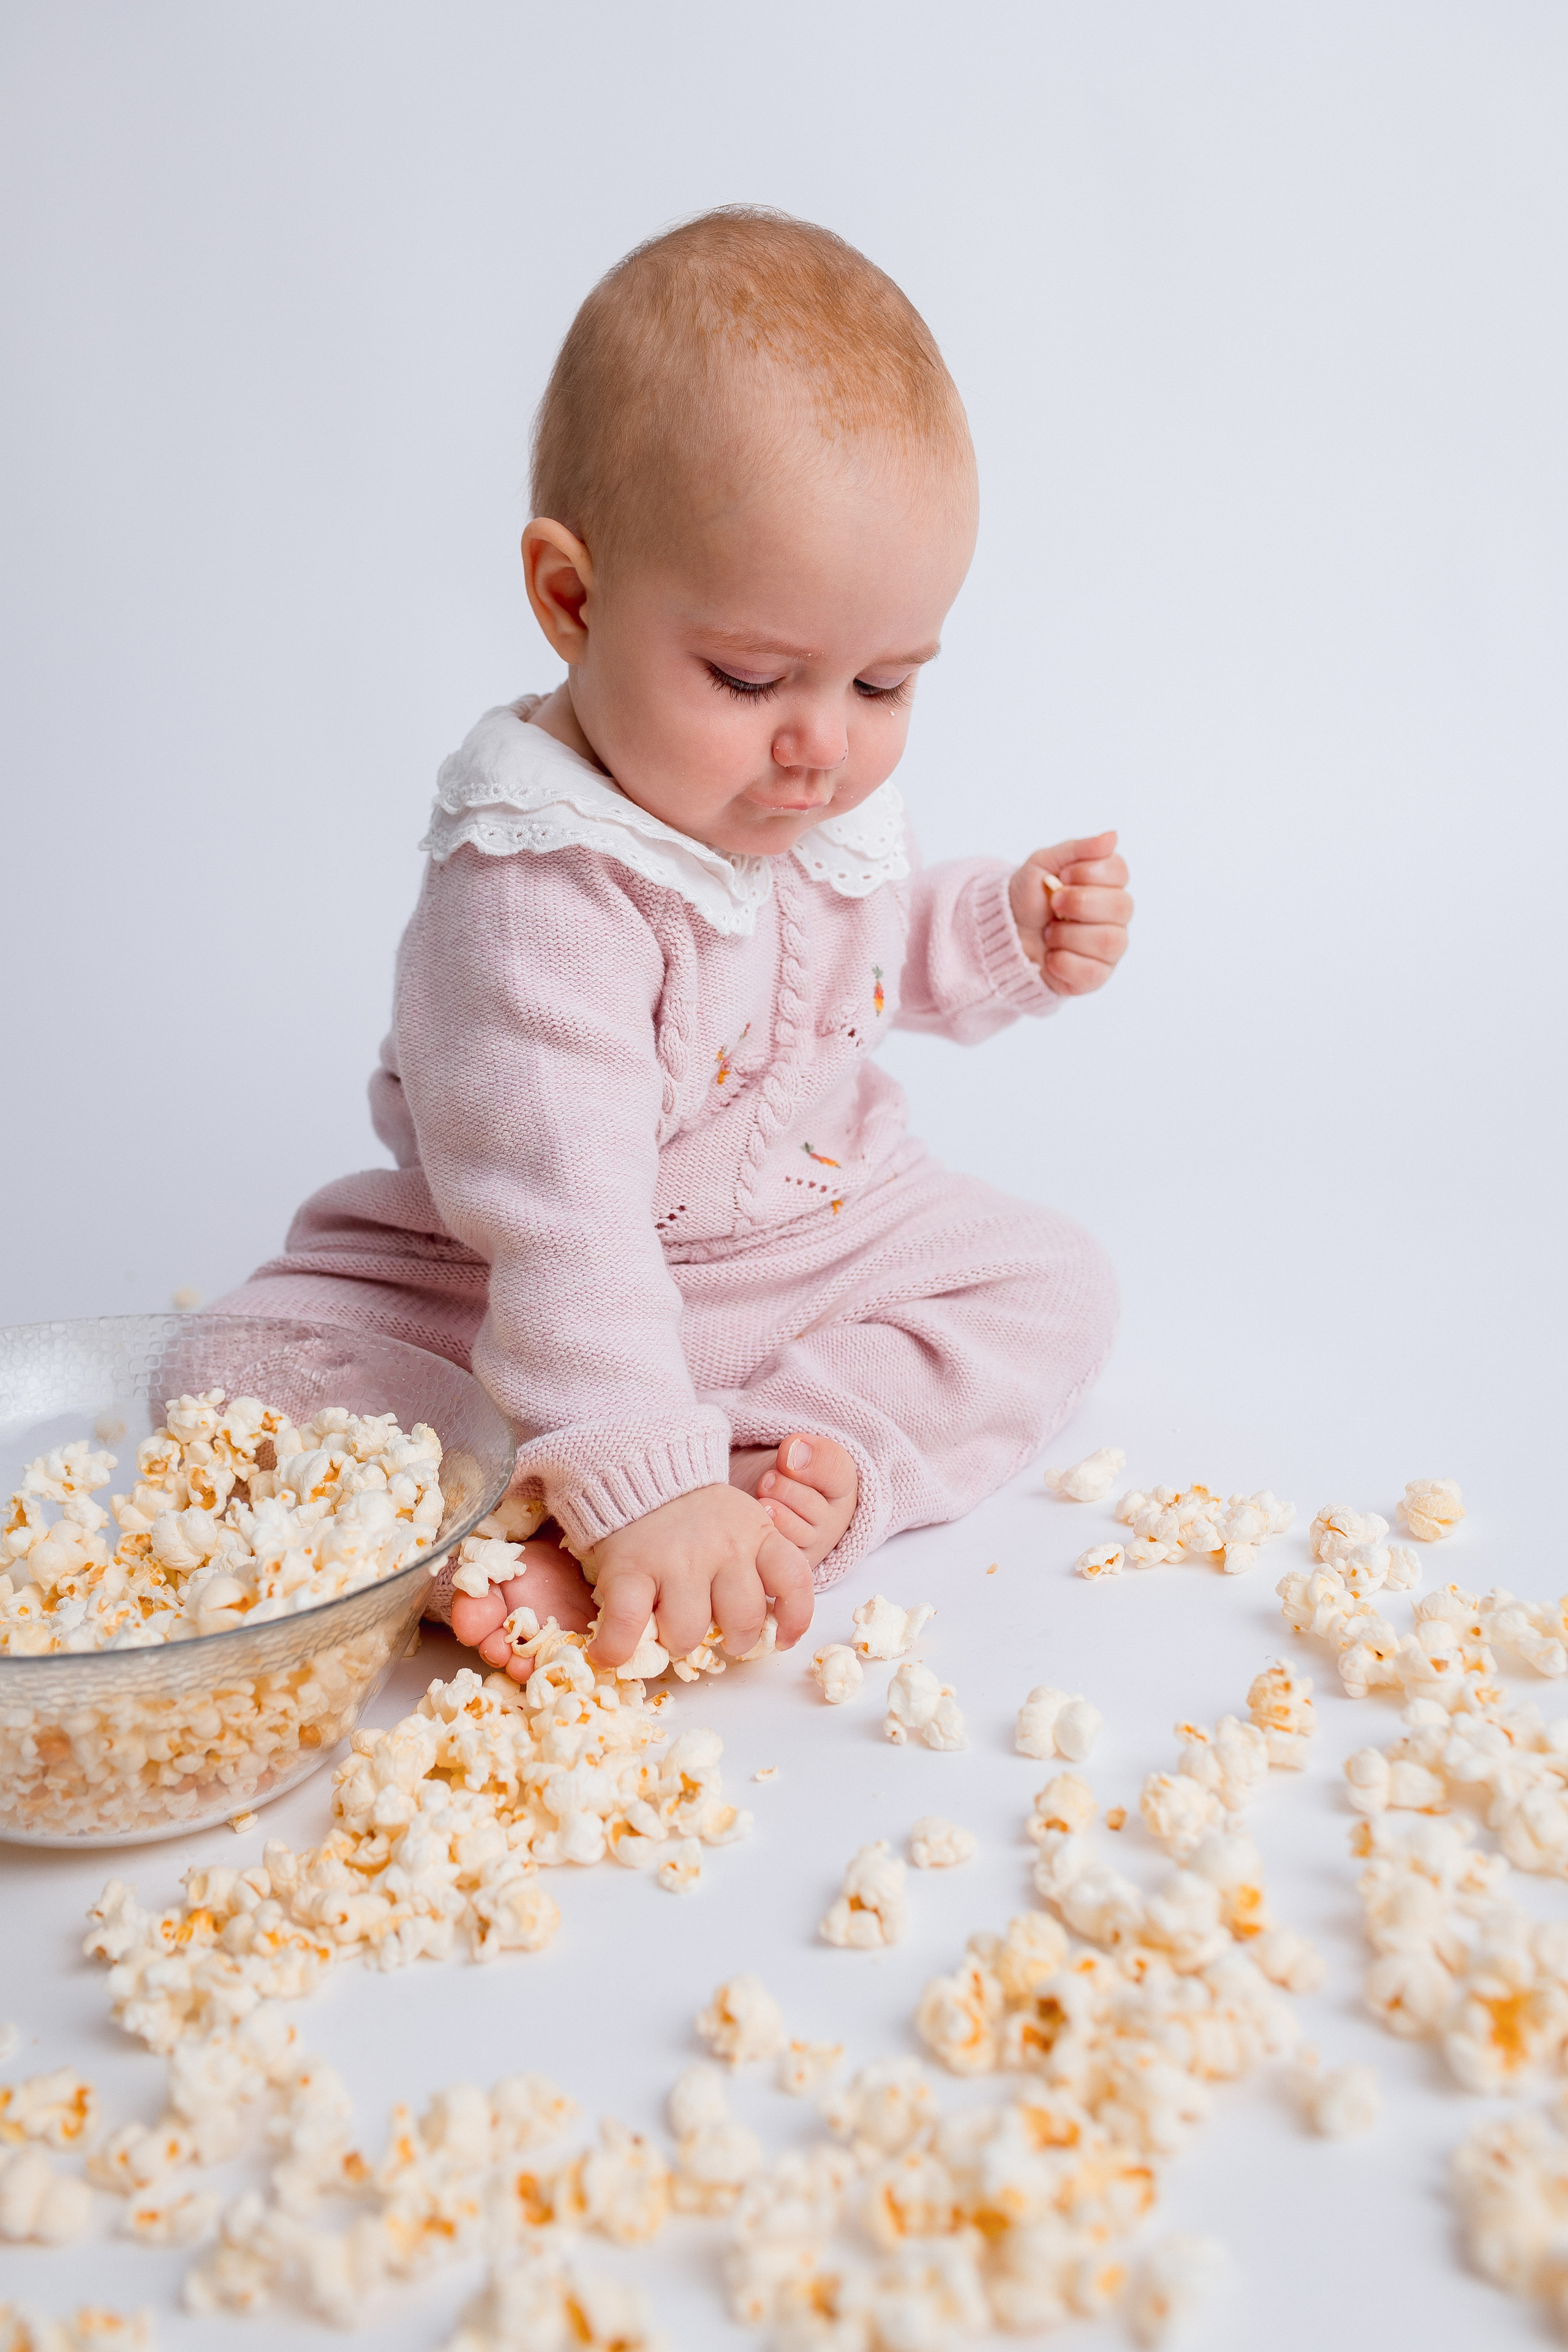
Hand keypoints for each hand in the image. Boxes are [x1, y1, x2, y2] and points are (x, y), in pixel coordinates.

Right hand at [580, 1482, 812, 1670]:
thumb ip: (759, 1565)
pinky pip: (628, 1625)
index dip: (794, 1619)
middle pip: (743, 1621)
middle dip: (733, 1640)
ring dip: (679, 1641)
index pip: (794, 1582)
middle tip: (718, 1635)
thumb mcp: (744, 1525)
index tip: (780, 1640)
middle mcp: (723, 1548)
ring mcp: (675, 1561)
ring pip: (688, 1631)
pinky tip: (614, 1654)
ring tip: (668, 1628)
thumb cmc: (695, 1514)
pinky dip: (618, 1647)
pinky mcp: (629, 1569)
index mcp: (757, 1535)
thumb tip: (771, 1628)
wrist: (641, 1467)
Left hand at [1009, 829, 1132, 995]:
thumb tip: (1112, 836)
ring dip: (1068, 935)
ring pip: (1109, 941)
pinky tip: (1051, 955)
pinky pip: (1092, 972)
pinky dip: (1063, 962)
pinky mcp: (1096, 976)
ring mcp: (1109, 948)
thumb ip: (1077, 850)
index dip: (1089, 873)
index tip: (1062, 876)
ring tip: (1050, 932)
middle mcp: (1115, 916)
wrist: (1004, 935)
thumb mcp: (1042, 864)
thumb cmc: (1029, 898)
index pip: (1120, 873)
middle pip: (1120, 907)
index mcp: (1107, 884)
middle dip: (1079, 903)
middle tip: (1054, 903)